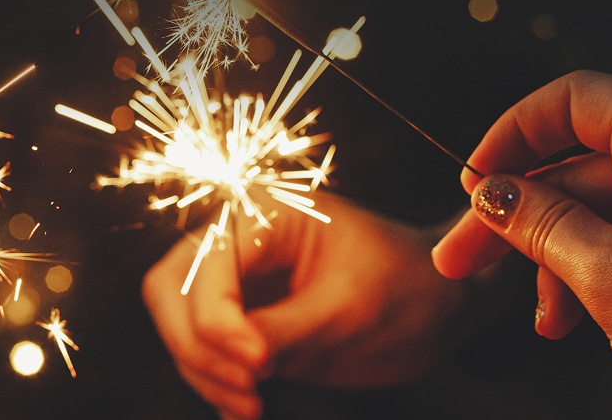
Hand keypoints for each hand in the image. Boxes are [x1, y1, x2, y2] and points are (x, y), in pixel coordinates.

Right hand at [143, 193, 489, 419]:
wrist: (441, 304)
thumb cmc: (406, 285)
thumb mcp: (351, 308)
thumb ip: (288, 328)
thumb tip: (241, 355)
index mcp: (266, 212)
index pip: (207, 262)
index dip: (218, 319)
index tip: (257, 365)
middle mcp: (241, 238)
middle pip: (170, 286)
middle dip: (195, 343)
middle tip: (247, 386)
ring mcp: (240, 279)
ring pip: (176, 318)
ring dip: (199, 367)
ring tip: (251, 403)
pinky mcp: (246, 317)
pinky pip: (200, 347)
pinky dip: (210, 380)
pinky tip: (245, 406)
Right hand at [432, 70, 611, 419]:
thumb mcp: (611, 278)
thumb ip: (542, 223)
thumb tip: (491, 193)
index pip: (569, 100)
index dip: (510, 136)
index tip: (470, 182)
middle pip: (580, 161)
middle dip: (519, 213)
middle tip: (461, 259)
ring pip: (607, 205)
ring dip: (559, 255)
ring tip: (541, 319)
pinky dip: (602, 268)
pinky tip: (578, 320)